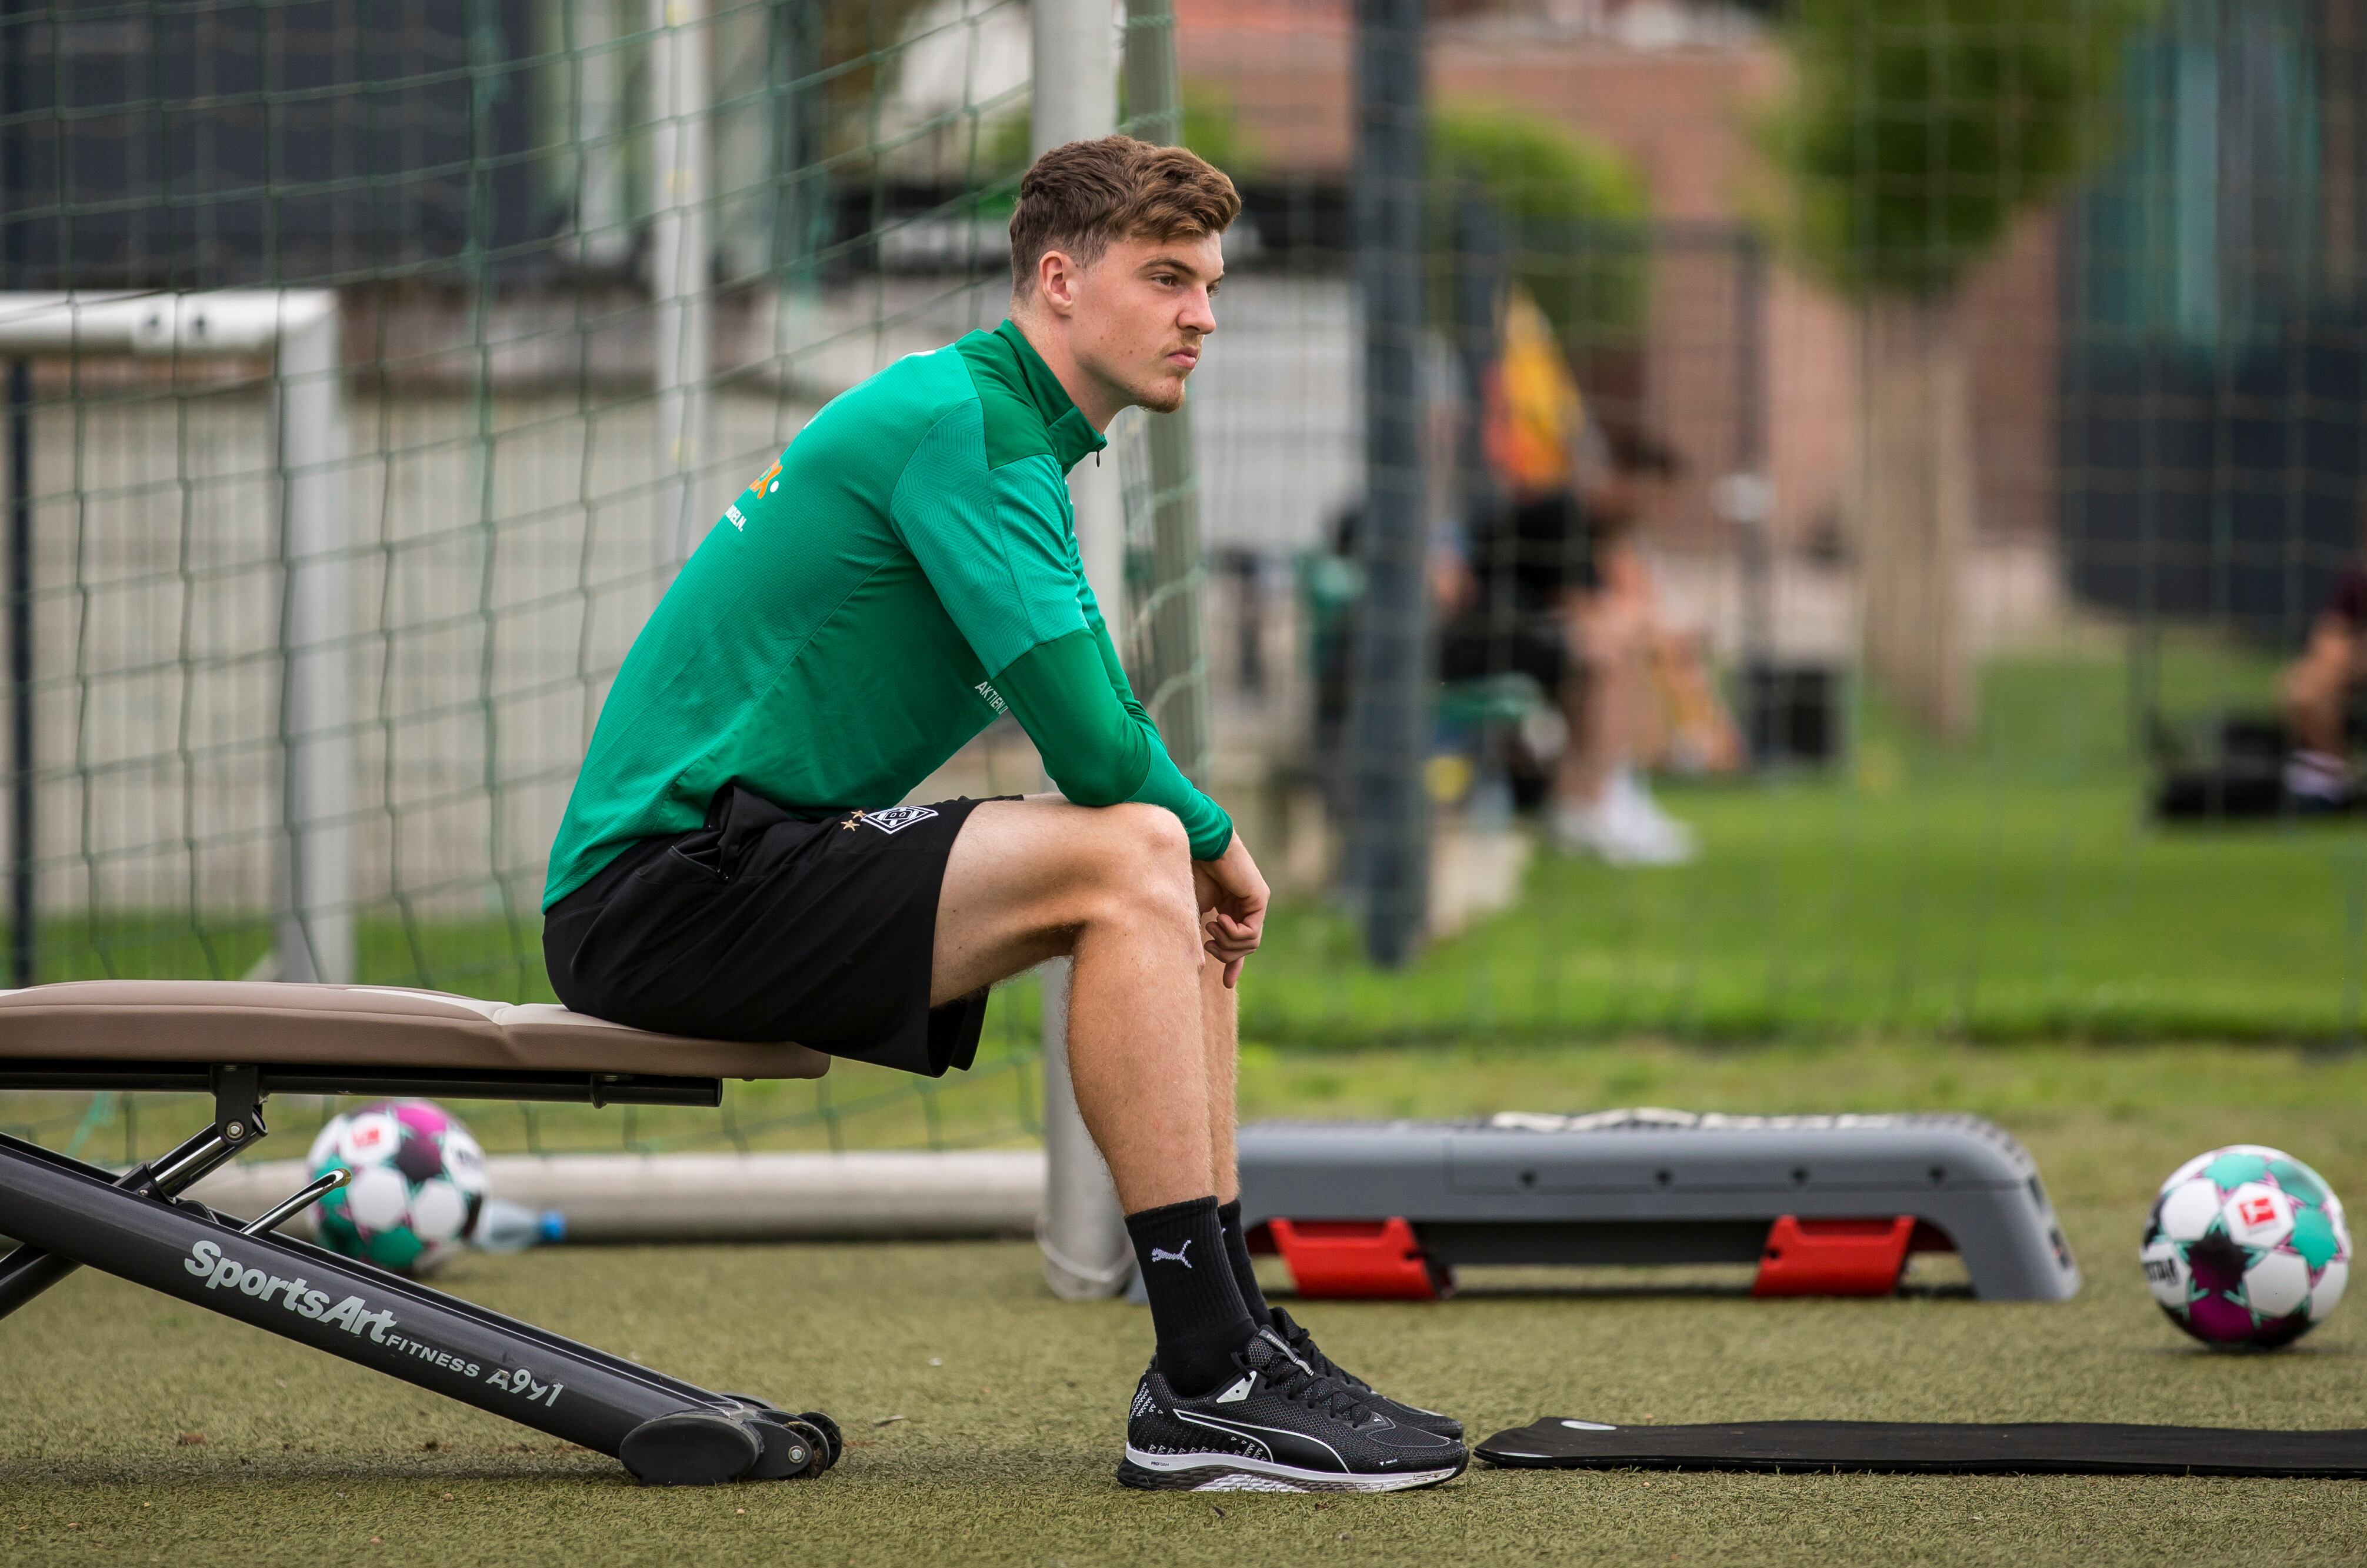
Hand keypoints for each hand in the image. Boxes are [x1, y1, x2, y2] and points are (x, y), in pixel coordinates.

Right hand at [1191, 832, 1268, 989]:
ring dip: (1226, 942)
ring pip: (1250, 945)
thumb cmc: (1189, 871)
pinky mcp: (1260, 898)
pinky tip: (1220, 918)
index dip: (1233, 964)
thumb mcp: (1193, 911)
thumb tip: (1199, 966)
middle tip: (1209, 945)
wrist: (1197, 845)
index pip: (1239, 943)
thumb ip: (1199, 934)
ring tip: (1211, 925)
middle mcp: (1246, 905)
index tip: (1227, 984)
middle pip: (1245, 948)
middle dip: (1226, 955)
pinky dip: (1233, 933)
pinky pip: (1251, 934)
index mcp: (1231, 906)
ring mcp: (1255, 902)